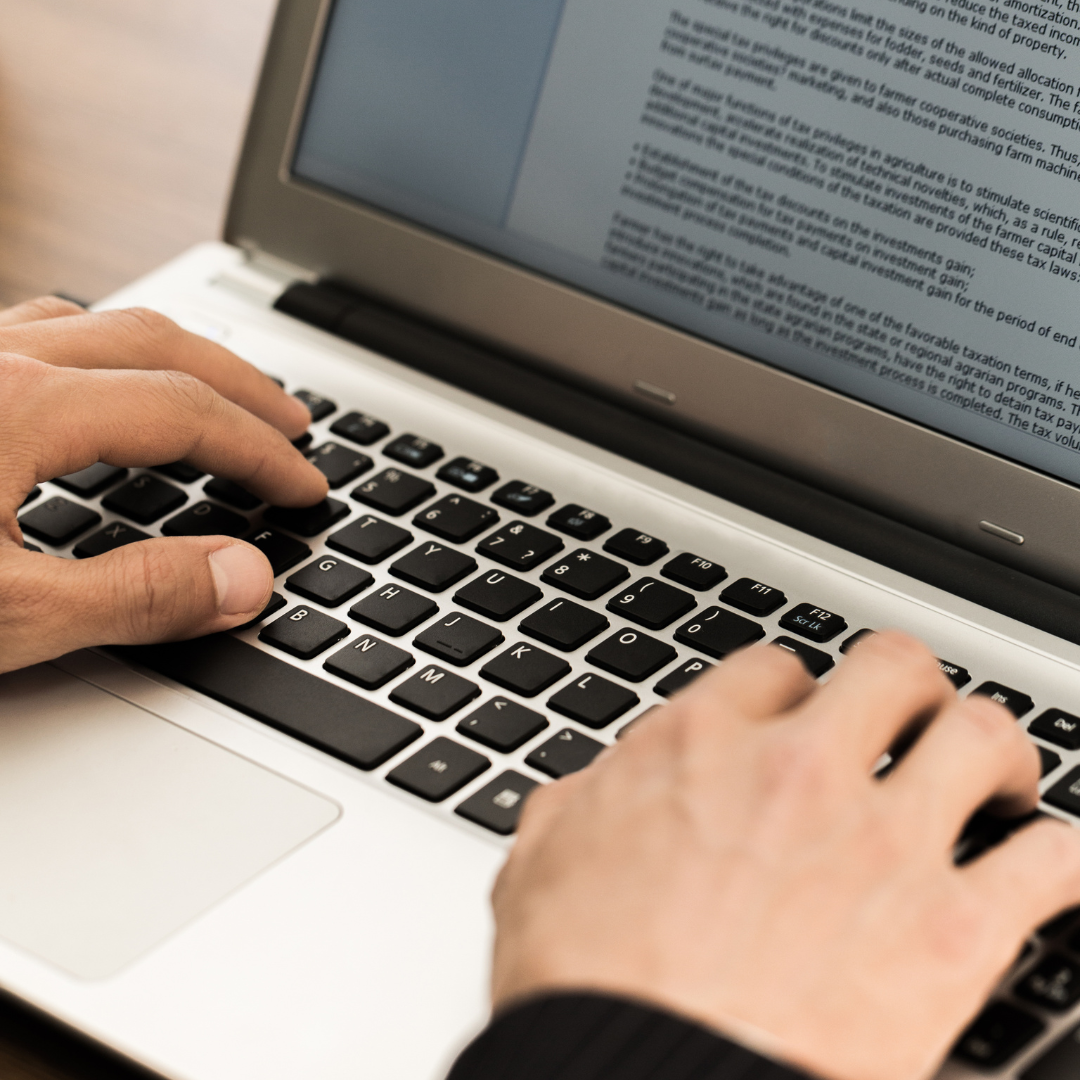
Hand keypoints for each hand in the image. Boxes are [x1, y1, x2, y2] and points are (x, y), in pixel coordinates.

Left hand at [0, 297, 328, 672]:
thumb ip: (134, 597)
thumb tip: (243, 579)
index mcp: (15, 404)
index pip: (182, 411)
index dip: (259, 451)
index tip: (303, 485)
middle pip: (153, 342)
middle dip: (238, 385)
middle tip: (291, 425)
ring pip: (92, 325)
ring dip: (172, 360)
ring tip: (216, 398)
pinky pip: (35, 335)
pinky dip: (101, 357)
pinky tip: (101, 393)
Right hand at [491, 632, 1079, 1079]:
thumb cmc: (584, 989)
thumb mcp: (541, 865)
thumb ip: (578, 804)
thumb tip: (597, 792)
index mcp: (700, 746)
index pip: (774, 668)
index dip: (791, 689)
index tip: (799, 718)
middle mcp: (798, 770)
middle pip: (892, 667)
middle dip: (905, 685)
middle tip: (908, 718)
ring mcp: (881, 841)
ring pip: (981, 735)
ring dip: (993, 748)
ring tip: (993, 775)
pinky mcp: (948, 931)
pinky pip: (1050, 862)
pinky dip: (1060, 858)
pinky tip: (1049, 868)